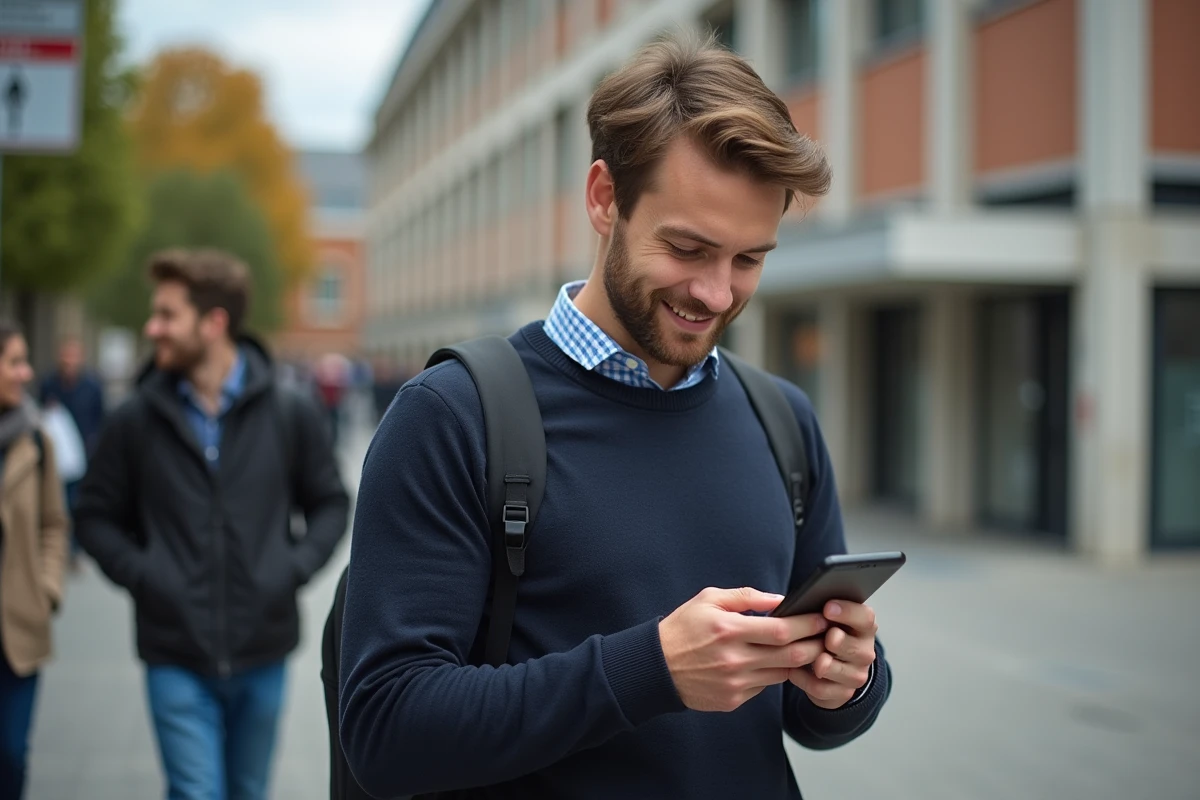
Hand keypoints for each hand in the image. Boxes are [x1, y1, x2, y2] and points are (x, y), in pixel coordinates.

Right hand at [659, 587, 829, 712]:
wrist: (656, 667)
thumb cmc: (683, 628)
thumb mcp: (708, 599)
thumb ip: (746, 597)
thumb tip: (780, 599)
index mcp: (729, 630)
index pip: (782, 630)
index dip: (808, 625)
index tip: (822, 618)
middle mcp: (734, 659)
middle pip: (791, 656)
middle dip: (815, 645)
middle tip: (826, 636)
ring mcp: (734, 683)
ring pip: (782, 674)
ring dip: (798, 662)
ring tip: (807, 650)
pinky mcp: (733, 700)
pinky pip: (764, 686)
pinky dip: (773, 674)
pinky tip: (774, 663)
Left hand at [789, 600, 877, 709]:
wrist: (830, 669)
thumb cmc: (823, 635)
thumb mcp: (825, 619)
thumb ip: (819, 611)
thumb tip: (801, 604)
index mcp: (863, 627)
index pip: (865, 618)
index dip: (848, 612)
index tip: (828, 608)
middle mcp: (865, 651)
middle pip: (854, 646)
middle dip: (836, 641)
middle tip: (826, 637)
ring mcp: (857, 674)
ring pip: (837, 669)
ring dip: (819, 662)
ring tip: (801, 655)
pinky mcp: (844, 693)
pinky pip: (821, 688)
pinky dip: (803, 679)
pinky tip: (792, 671)